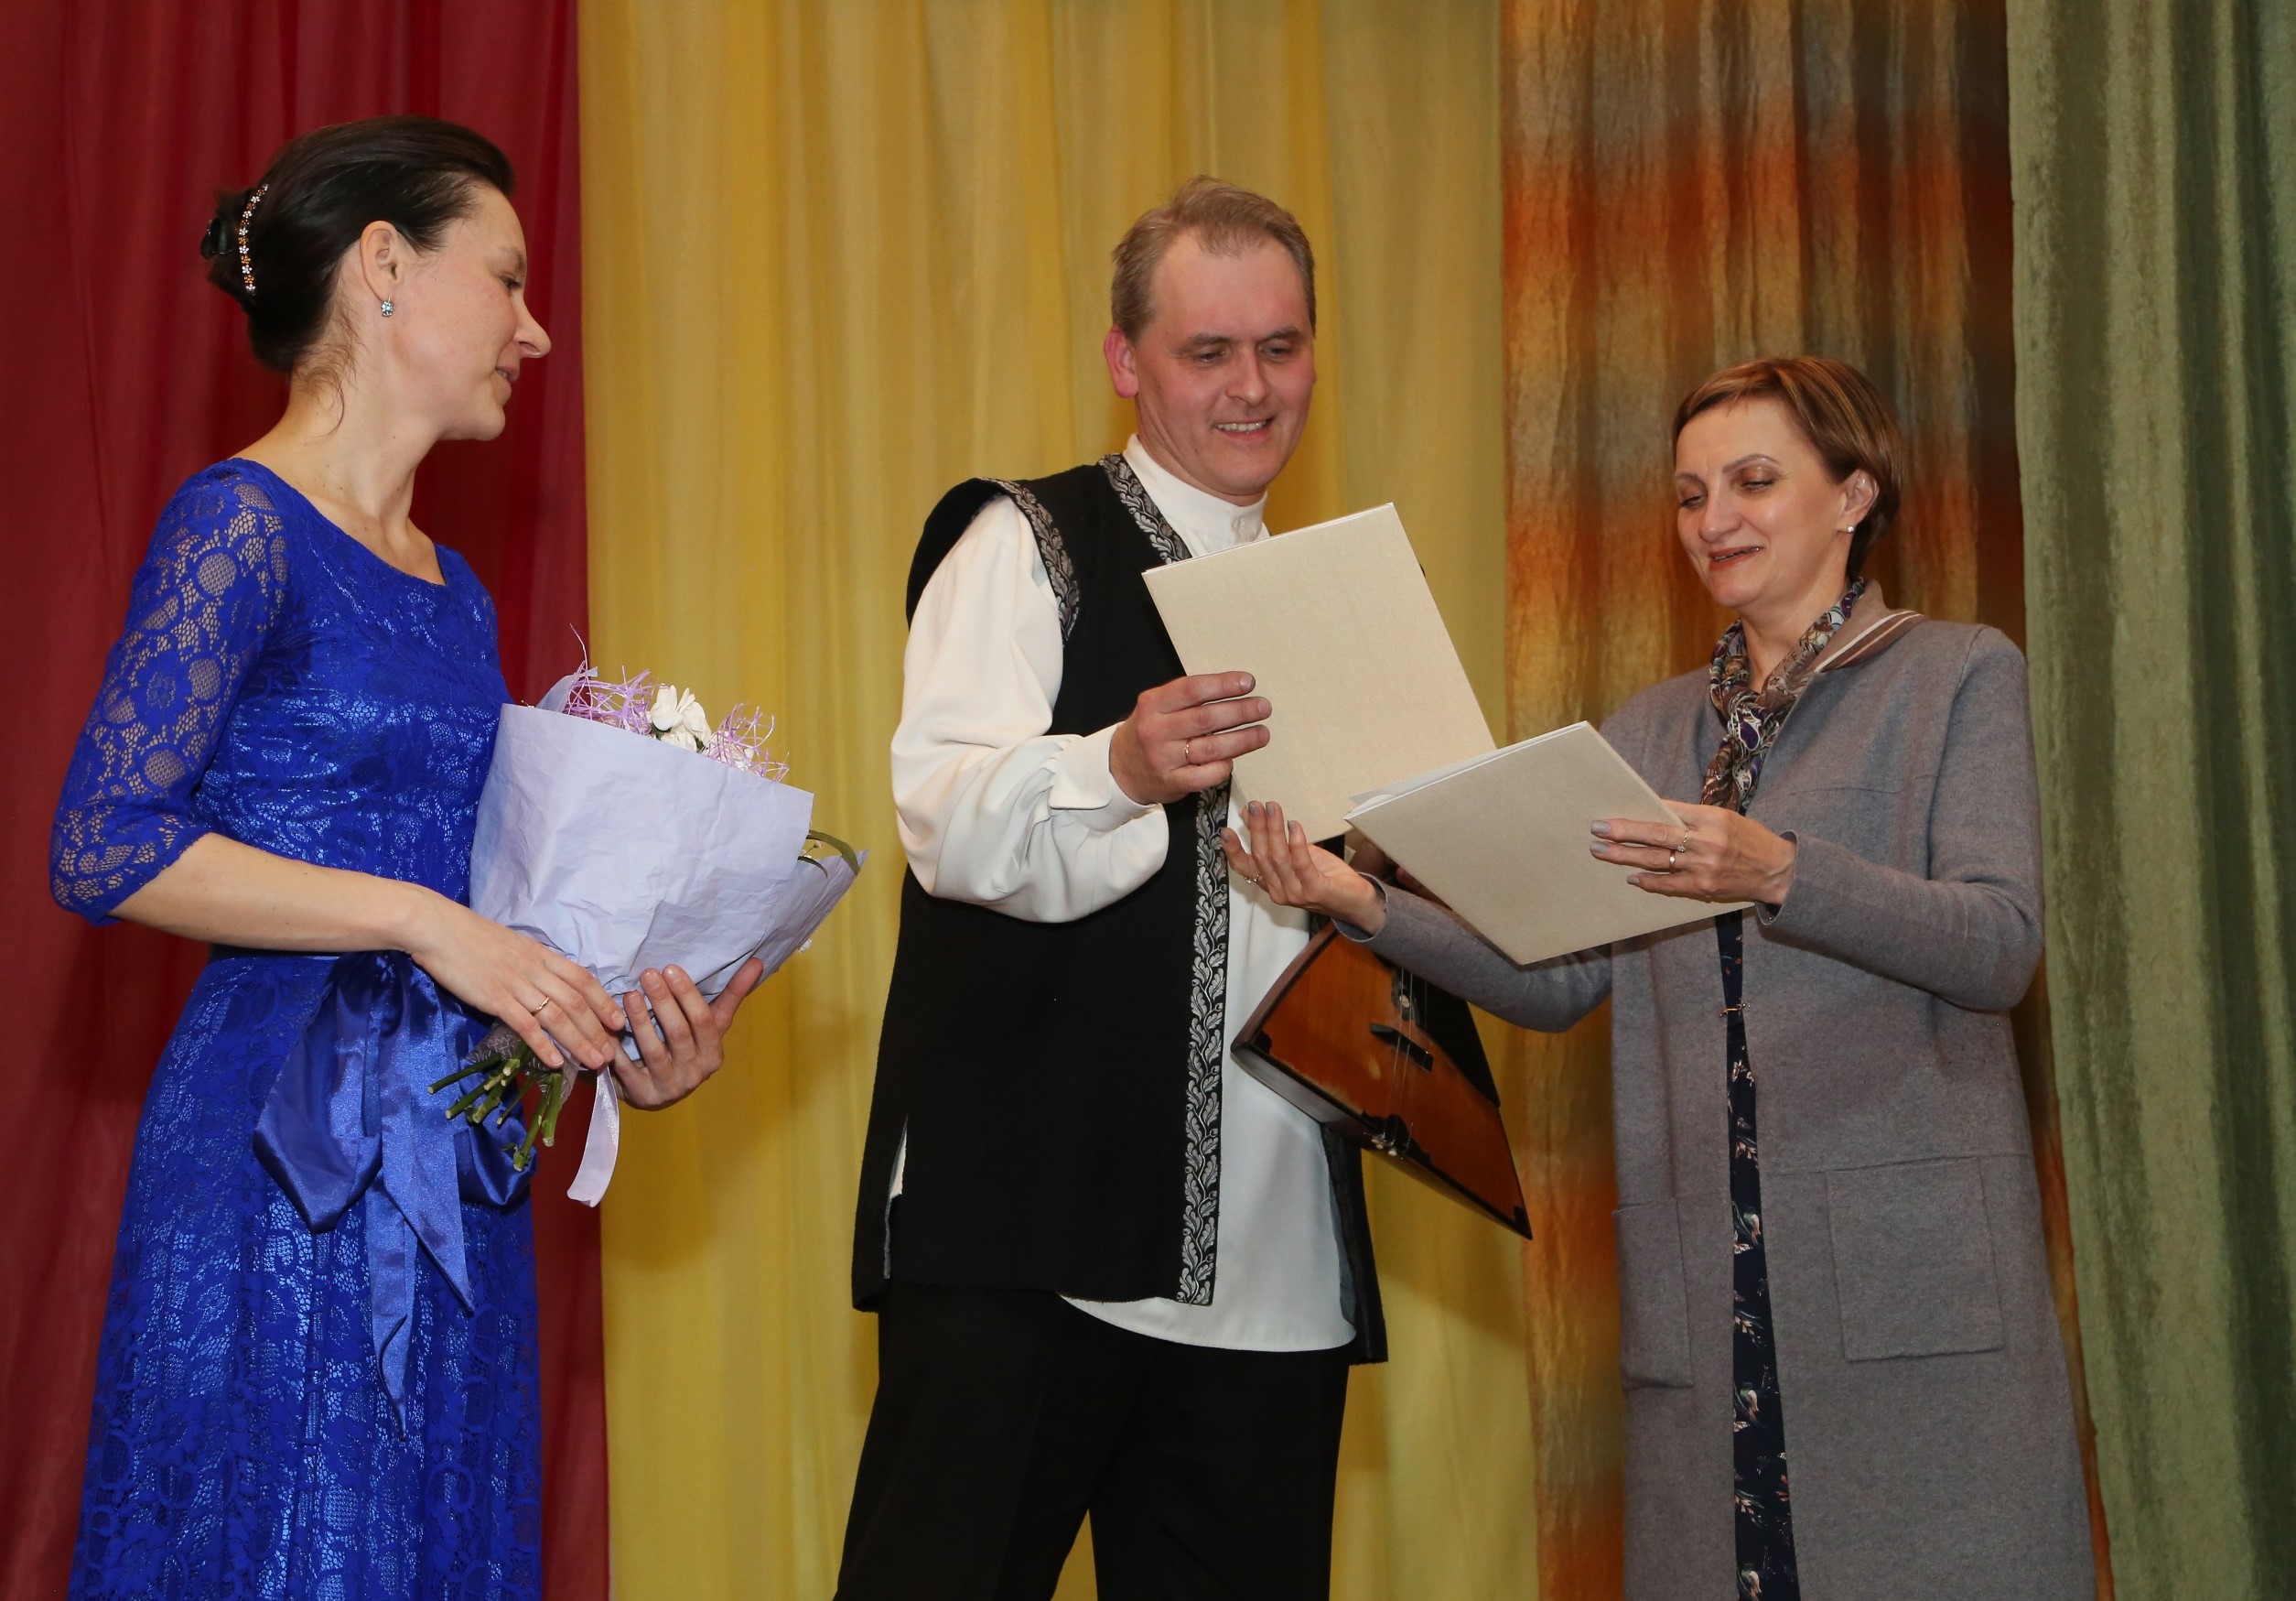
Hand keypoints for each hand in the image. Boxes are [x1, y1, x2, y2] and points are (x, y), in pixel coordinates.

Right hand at [405, 895, 627, 1069]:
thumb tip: (547, 984)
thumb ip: (533, 965)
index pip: (583, 979)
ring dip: (579, 1041)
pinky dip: (544, 1045)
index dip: (603, 1002)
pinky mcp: (496, 999)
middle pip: (576, 1003)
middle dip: (598, 1030)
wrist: (440, 929)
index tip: (618, 1021)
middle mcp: (536, 970)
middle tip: (612, 1054)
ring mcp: (517, 985)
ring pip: (558, 1016)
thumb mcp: (514, 946)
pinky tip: (556, 1062)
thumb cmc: (473, 937)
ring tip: (594, 1062)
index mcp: (542, 955)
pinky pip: (526, 1025)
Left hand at [612, 956, 764, 1109]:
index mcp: (714, 1054)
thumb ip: (731, 995)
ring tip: (629, 994)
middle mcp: (695, 1074)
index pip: (704, 1020)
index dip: (687, 994)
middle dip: (663, 1001)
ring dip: (640, 1021)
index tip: (670, 968)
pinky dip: (617, 1047)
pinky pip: (627, 1070)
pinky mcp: (643, 1096)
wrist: (660, 1089)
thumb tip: (757, 962)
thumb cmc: (688, 1048)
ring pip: (654, 1051)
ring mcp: (669, 1088)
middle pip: (678, 1033)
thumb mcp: (711, 1024)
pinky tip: (607, 1027)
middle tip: (647, 974)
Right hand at [1109, 671, 1270, 804]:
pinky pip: (1205, 776)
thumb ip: (1189, 699)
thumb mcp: (1158, 707)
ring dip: (1242, 740)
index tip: (1248, 682)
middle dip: (1240, 712)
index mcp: (1153, 704)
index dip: (1222, 684)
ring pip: (1211, 748)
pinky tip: (1234, 760)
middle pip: (1205, 719)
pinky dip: (1223, 767)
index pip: (1192, 689)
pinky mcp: (1171, 782)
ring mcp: (1163, 758)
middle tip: (1263, 707)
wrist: (1120, 769)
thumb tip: (1236, 689)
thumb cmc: (1150, 732)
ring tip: (1262, 733)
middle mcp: (1156, 730)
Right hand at [1222, 800, 1385, 930]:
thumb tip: (1251, 814)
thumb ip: (1274, 840)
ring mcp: (1296, 893)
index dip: (1233, 850)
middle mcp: (1279, 891)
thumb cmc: (1325, 876)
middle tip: (1256, 805)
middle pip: (1261, 857)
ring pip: (1278, 858)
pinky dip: (1296, 843)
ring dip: (1273, 830)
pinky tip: (1294, 826)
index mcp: (1271, 884)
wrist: (1356, 902)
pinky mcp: (1315, 889)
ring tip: (1273, 808)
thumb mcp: (1296, 856)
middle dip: (1256, 829)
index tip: (1225, 829)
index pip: (1245, 868)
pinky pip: (1302, 864)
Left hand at [1590, 801, 1796, 904]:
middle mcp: (1706, 841)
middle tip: (1597, 830)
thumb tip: (1654, 814)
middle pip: (1656, 835)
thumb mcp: (1725, 818)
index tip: (1612, 814)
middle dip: (1623, 832)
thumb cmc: (1749, 839)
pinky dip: (1648, 880)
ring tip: (1602, 852)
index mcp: (1711, 817)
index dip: (1638, 813)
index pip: (1667, 811)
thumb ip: (1693, 817)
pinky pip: (1668, 885)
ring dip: (1626, 856)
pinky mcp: (1703, 887)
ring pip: (1656, 860)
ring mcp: (1704, 866)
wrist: (1777, 870)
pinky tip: (1631, 876)